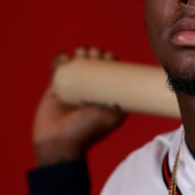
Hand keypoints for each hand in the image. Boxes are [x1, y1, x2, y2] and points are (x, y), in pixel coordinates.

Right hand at [33, 47, 126, 165]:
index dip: (110, 60)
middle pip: (94, 62)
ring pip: (77, 62)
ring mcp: (73, 86)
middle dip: (95, 53)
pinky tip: (64, 58)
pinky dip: (60, 59)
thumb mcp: (112, 117)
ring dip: (80, 52)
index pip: (110, 70)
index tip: (109, 57)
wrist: (59, 142)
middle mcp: (91, 87)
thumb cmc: (87, 132)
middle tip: (95, 54)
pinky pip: (58, 68)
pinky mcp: (56, 86)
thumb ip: (123, 103)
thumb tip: (138, 87)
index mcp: (105, 93)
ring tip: (80, 53)